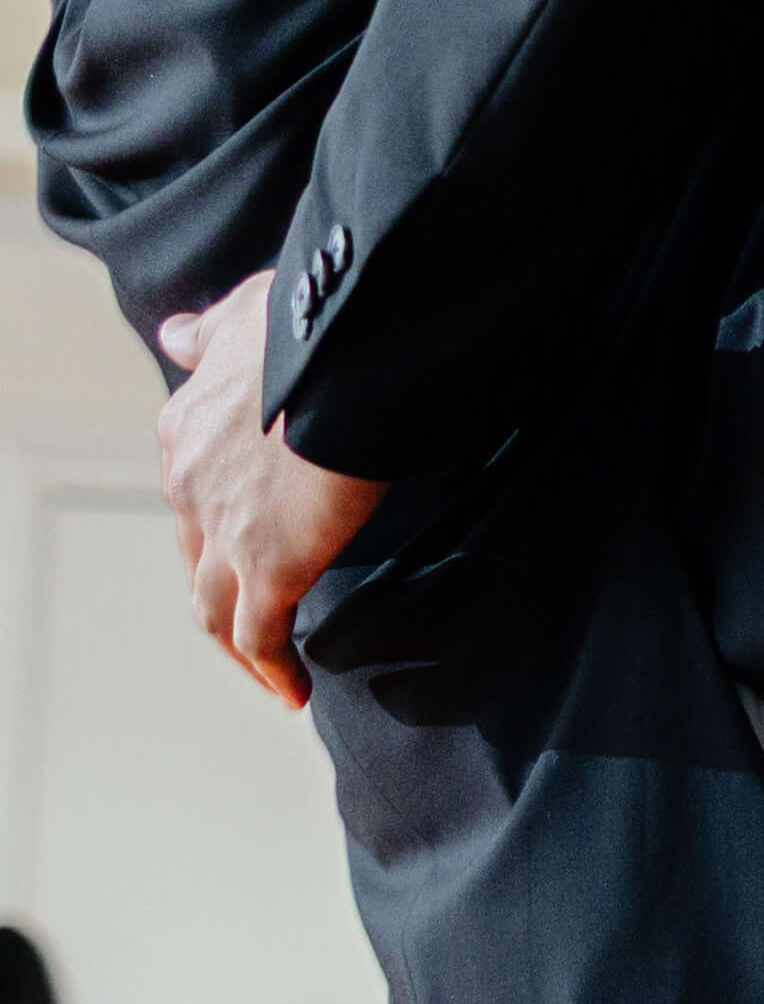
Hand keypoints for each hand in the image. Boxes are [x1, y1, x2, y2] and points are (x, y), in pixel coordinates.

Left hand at [153, 275, 379, 702]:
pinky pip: (260, 633)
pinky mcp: (270, 563)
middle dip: (222, 586)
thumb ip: (211, 333)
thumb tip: (174, 336)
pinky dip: (271, 667)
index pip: (192, 487)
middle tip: (258, 615)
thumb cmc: (317, 318)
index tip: (250, 535)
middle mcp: (190, 480)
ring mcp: (224, 527)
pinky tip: (293, 691)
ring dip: (237, 645)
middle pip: (195, 554)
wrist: (349, 341)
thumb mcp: (247, 312)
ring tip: (268, 671)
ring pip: (213, 604)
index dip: (218, 517)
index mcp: (188, 424)